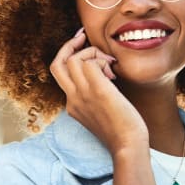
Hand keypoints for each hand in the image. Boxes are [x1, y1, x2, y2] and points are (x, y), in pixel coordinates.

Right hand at [50, 29, 148, 154]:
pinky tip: (113, 74)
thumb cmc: (123, 133)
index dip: (70, 57)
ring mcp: (83, 95)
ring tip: (110, 66)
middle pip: (56, 64)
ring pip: (73, 60)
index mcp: (73, 105)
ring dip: (92, 54)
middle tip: (84, 37)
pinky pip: (89, 63)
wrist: (128, 147)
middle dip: (68, 46)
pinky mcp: (98, 91)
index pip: (62, 74)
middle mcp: (73, 99)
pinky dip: (101, 61)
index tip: (84, 48)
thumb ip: (98, 98)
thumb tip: (108, 78)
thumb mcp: (103, 114)